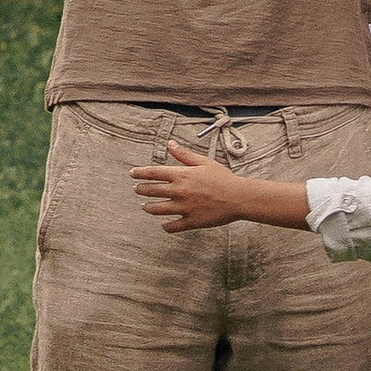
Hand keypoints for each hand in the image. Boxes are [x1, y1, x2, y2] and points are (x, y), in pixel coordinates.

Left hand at [130, 147, 249, 229]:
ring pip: (158, 209)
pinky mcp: (191, 221)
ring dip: (148, 207)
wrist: (238, 197)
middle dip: (141, 190)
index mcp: (181, 175)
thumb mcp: (203, 162)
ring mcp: (184, 208)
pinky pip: (173, 226)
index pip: (153, 173)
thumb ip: (184, 154)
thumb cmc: (222, 178)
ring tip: (144, 206)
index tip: (132, 173)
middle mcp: (179, 191)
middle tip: (136, 189)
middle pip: (151, 191)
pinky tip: (163, 224)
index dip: (140, 173)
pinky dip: (166, 226)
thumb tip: (170, 143)